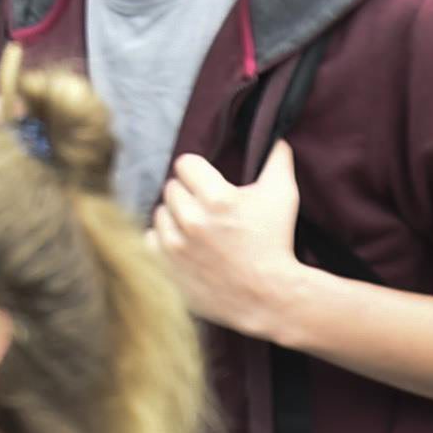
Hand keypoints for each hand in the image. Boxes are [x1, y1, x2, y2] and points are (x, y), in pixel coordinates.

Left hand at [150, 142, 304, 337]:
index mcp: (216, 198)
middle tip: (209, 212)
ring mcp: (175, 244)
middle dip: (189, 196)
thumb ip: (276, 160)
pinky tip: (185, 246)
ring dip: (175, 218)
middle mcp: (191, 219)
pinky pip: (150, 238)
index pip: (185, 164)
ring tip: (199, 231)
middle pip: (172, 188)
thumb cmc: (277, 243)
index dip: (200, 173)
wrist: (271, 298)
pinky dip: (163, 241)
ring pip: (160, 212)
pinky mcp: (165, 265)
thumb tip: (275, 135)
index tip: (211, 186)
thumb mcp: (282, 197)